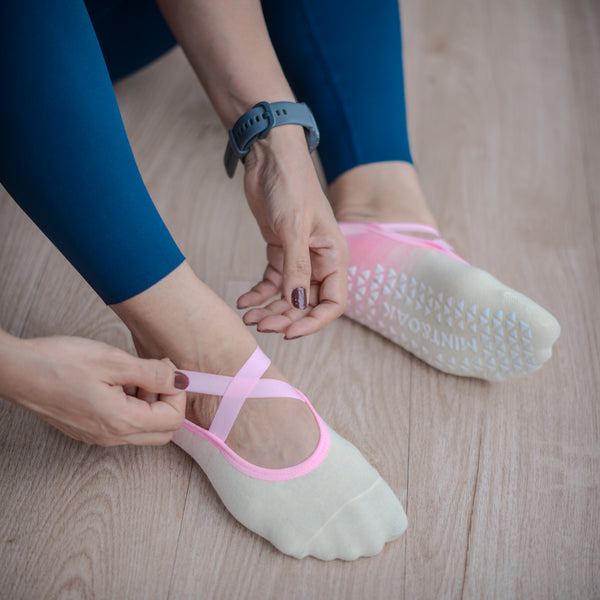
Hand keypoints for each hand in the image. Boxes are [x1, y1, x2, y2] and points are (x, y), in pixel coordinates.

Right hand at [0, 334, 186, 445]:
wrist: (17, 371)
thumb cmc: (59, 363)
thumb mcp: (113, 361)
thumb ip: (152, 373)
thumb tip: (179, 379)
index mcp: (121, 421)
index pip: (174, 420)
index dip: (177, 393)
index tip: (166, 371)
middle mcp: (111, 437)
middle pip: (163, 431)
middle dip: (167, 401)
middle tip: (154, 374)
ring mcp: (99, 435)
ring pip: (143, 428)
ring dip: (149, 402)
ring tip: (130, 375)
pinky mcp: (89, 429)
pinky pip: (123, 424)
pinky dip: (131, 404)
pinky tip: (116, 382)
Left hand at [237, 126, 347, 338]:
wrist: (270, 157)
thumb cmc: (291, 185)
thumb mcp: (293, 228)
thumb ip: (296, 269)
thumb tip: (298, 305)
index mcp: (333, 257)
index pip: (333, 303)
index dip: (313, 323)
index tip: (288, 332)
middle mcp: (319, 261)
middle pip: (307, 304)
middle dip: (286, 318)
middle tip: (260, 326)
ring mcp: (299, 258)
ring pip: (288, 297)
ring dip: (270, 309)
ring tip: (248, 317)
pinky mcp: (279, 251)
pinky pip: (271, 282)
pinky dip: (259, 294)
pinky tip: (244, 301)